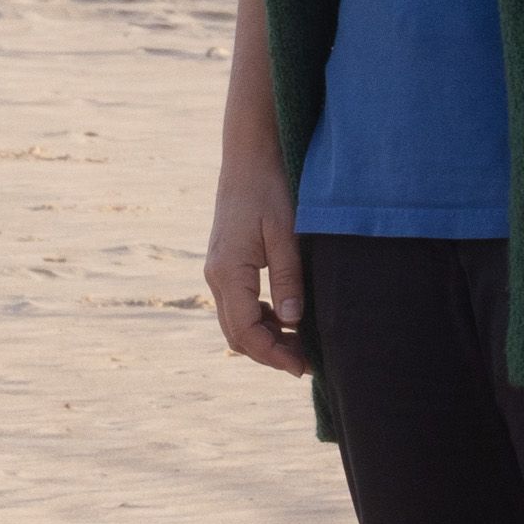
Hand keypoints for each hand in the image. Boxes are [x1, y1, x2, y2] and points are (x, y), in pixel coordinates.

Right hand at [203, 149, 311, 377]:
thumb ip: (289, 278)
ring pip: (236, 323)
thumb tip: (294, 323)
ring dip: (265, 339)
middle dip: (270, 354)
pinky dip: (260, 320)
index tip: (302, 366)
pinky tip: (287, 320)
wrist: (249, 157)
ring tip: (301, 347)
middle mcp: (216, 277)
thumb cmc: (269, 189)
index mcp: (228, 272)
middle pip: (237, 334)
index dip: (273, 355)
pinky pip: (238, 306)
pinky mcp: (226, 265)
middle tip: (307, 364)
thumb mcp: (285, 233)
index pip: (245, 331)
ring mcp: (218, 272)